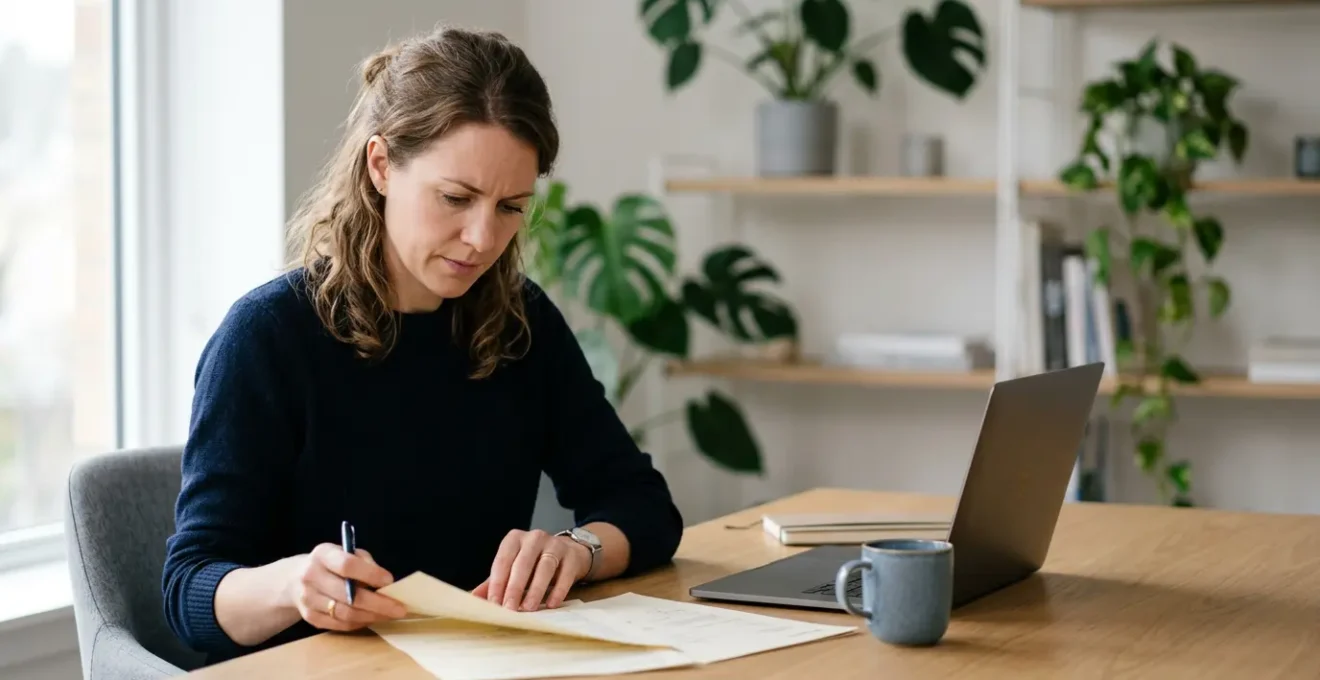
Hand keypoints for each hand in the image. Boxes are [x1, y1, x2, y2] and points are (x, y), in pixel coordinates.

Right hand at [287, 543, 407, 631]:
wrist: (294, 580)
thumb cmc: (330, 564)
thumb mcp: (345, 553)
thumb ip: (364, 562)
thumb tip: (385, 582)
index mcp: (322, 555)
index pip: (347, 565)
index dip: (370, 574)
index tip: (390, 581)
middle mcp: (311, 577)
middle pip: (348, 595)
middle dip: (378, 603)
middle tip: (399, 608)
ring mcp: (308, 599)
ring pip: (345, 613)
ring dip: (372, 616)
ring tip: (390, 615)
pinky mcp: (310, 617)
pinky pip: (339, 624)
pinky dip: (359, 623)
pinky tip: (372, 618)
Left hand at [473, 529, 589, 610]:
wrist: (568, 553)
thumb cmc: (534, 563)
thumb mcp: (512, 569)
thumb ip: (494, 582)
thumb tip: (473, 598)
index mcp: (514, 539)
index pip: (503, 560)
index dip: (497, 583)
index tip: (493, 604)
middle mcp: (534, 538)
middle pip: (523, 563)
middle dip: (515, 588)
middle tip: (509, 609)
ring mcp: (555, 544)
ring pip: (544, 567)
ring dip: (535, 590)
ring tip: (529, 608)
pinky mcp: (571, 555)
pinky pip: (565, 573)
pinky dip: (558, 590)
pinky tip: (551, 604)